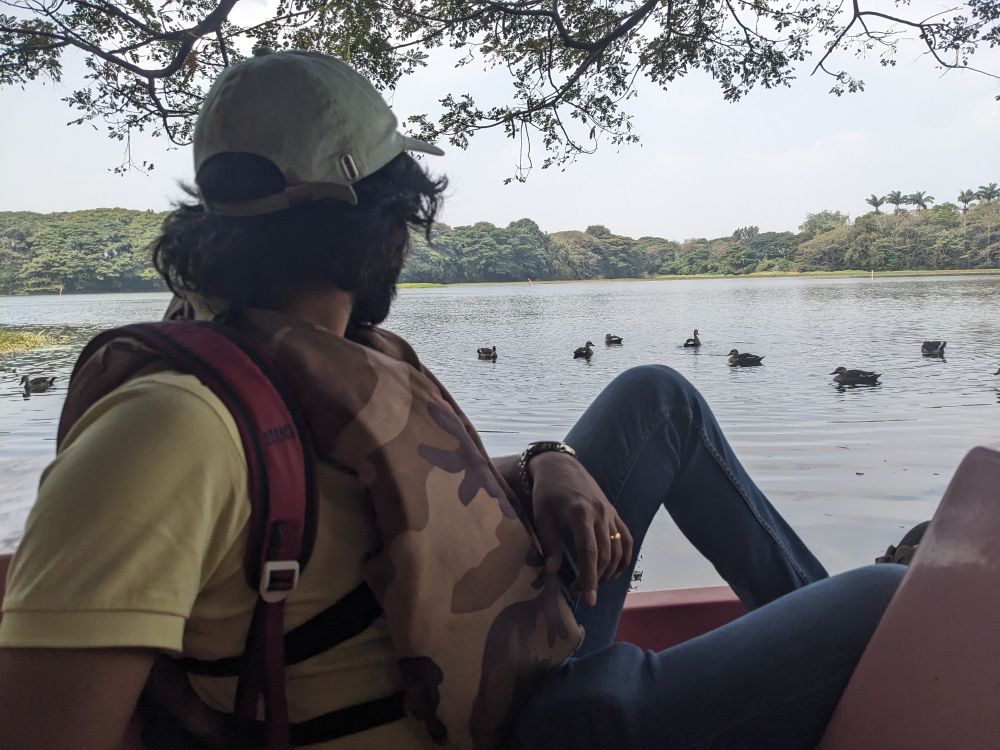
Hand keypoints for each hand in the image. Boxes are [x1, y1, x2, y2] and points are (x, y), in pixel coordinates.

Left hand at [528, 451, 633, 605]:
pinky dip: (623, 558)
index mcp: (581, 514)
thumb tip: (552, 572)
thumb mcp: (542, 516)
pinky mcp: (615, 514)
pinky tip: (613, 570)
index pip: (589, 553)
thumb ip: (550, 544)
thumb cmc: (547, 493)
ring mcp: (611, 513)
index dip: (590, 578)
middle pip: (606, 555)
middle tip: (580, 592)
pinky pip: (626, 539)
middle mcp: (601, 514)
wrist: (561, 466)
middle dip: (596, 579)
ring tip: (593, 583)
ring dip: (609, 571)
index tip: (588, 599)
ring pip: (618, 550)